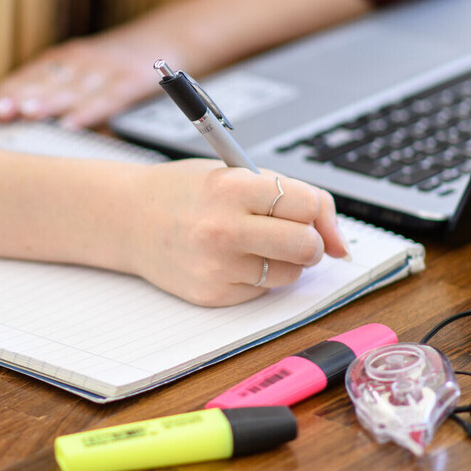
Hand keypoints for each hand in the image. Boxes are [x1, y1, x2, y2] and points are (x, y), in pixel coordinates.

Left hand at [0, 34, 166, 128]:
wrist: (170, 38)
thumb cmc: (120, 68)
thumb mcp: (89, 74)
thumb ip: (62, 96)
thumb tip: (26, 127)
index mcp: (67, 60)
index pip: (30, 76)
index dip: (7, 92)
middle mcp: (83, 61)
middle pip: (47, 81)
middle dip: (20, 97)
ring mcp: (108, 70)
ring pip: (73, 88)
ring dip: (49, 102)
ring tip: (27, 115)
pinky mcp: (133, 81)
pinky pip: (108, 99)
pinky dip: (89, 112)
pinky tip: (72, 125)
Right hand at [125, 160, 350, 305]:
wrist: (129, 219)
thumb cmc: (188, 193)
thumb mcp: (237, 175)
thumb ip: (293, 197)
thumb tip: (342, 246)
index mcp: (232, 188)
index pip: (307, 205)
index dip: (313, 210)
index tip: (303, 212)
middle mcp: (224, 229)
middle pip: (307, 246)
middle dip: (310, 242)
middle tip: (291, 233)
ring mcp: (217, 267)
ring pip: (291, 273)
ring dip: (285, 261)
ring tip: (254, 244)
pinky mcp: (213, 295)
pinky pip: (263, 290)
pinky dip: (258, 276)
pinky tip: (231, 259)